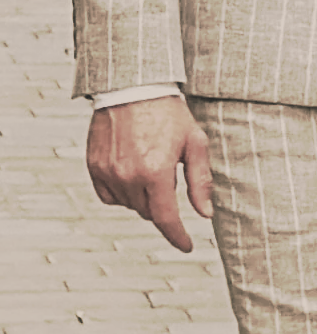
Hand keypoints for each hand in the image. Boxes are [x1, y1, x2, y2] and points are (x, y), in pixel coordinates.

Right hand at [87, 95, 213, 252]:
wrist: (132, 87)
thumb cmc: (169, 113)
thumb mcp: (194, 143)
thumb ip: (200, 180)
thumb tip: (205, 214)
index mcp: (156, 171)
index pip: (165, 218)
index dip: (177, 236)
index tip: (187, 245)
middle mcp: (128, 175)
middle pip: (148, 212)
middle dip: (163, 205)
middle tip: (168, 178)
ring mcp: (108, 172)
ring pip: (130, 205)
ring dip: (143, 198)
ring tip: (151, 168)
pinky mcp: (94, 167)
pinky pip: (109, 196)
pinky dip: (122, 193)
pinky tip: (132, 175)